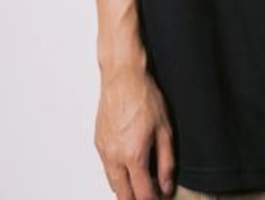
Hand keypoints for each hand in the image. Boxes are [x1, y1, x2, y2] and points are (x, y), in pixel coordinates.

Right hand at [94, 64, 175, 199]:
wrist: (122, 77)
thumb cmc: (143, 96)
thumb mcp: (165, 129)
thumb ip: (166, 162)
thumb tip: (165, 185)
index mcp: (133, 155)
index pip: (142, 193)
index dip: (152, 199)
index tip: (160, 197)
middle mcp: (115, 156)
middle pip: (123, 195)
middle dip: (136, 199)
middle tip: (149, 193)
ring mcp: (104, 150)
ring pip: (112, 184)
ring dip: (125, 189)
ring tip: (140, 183)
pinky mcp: (98, 143)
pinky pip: (106, 168)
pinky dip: (117, 174)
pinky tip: (128, 166)